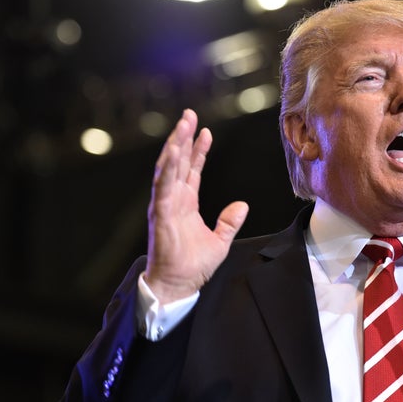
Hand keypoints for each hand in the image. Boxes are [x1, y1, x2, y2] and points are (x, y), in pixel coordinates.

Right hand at [144, 109, 248, 303]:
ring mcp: (165, 205)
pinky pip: (163, 187)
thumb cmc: (193, 266)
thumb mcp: (220, 241)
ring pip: (168, 169)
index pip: (191, 170)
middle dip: (183, 138)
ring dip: (175, 146)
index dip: (198, 150)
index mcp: (185, 203)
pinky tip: (174, 151)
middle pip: (178, 162)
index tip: (205, 131)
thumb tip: (242, 205)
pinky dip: (168, 169)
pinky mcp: (160, 214)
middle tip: (189, 114)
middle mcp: (173, 200)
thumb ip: (229, 222)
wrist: (178, 286)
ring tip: (182, 125)